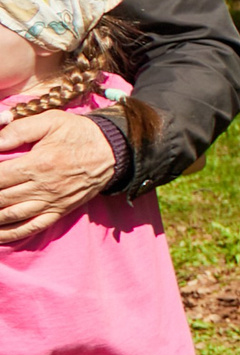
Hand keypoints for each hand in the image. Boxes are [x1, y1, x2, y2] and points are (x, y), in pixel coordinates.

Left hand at [0, 111, 115, 243]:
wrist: (113, 150)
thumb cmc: (78, 133)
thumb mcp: (50, 121)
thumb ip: (18, 130)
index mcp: (38, 164)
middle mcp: (43, 186)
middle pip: (1, 197)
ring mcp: (52, 201)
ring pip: (12, 215)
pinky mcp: (60, 210)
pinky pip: (32, 227)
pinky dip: (12, 233)